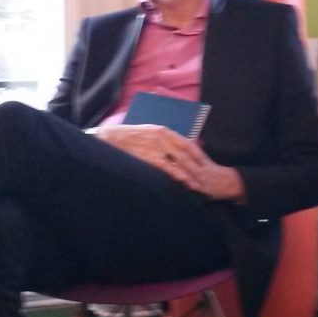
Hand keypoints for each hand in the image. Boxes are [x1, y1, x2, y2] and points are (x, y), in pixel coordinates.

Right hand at [94, 124, 244, 199]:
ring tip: (198, 185)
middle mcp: (163, 137)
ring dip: (190, 174)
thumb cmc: (127, 137)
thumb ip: (161, 140)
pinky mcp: (149, 156)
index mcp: (163, 131)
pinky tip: (184, 182)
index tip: (205, 163)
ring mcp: (157, 147)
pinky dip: (177, 174)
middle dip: (197, 167)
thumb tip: (170, 149)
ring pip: (179, 161)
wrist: (111, 138)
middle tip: (206, 178)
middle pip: (186, 153)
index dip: (198, 154)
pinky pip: (167, 166)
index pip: (187, 142)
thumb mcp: (147, 133)